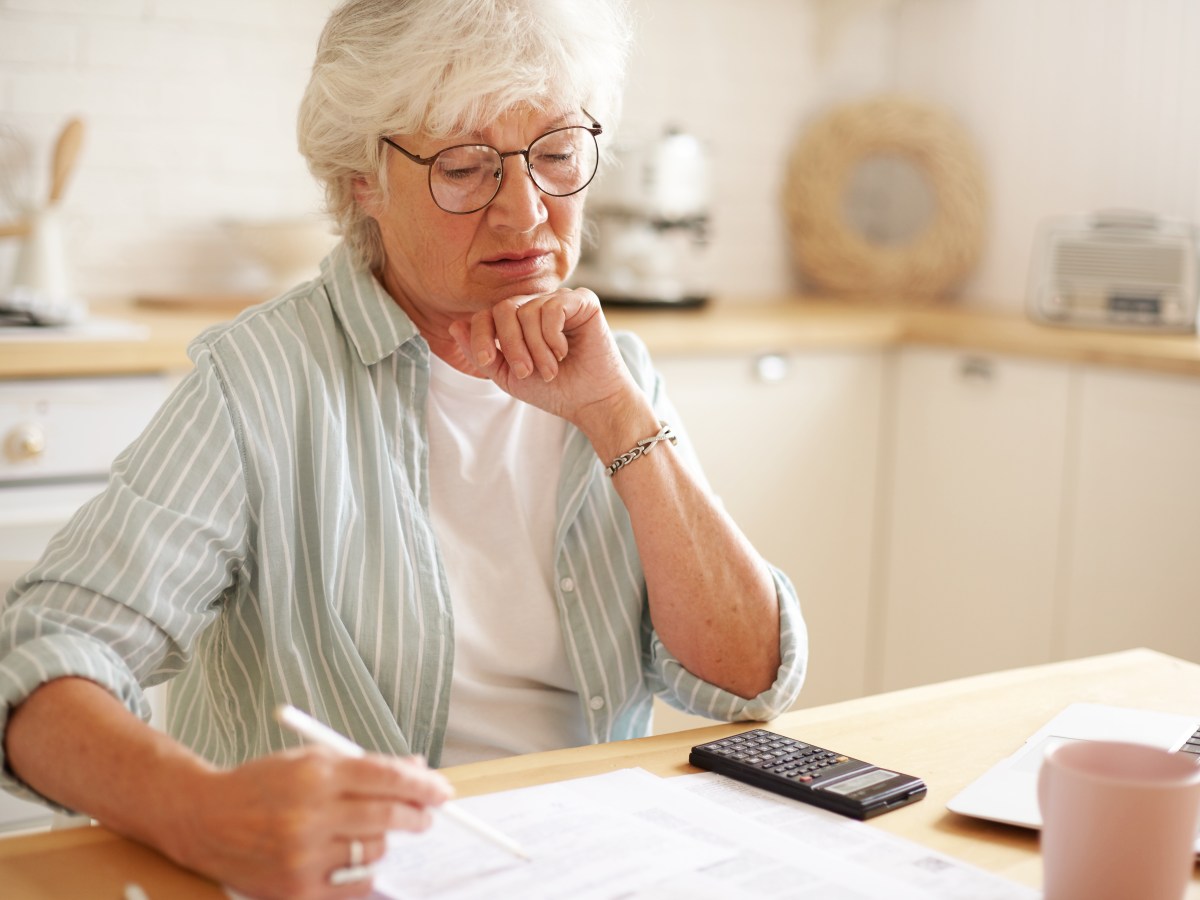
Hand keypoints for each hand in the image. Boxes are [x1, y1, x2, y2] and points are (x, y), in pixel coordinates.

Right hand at [174, 747, 452, 899]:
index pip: (385, 777)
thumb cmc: (264, 785)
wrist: (205, 820)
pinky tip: (352, 857)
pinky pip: (355, 885)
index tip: (443, 790)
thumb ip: (365, 766)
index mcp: (315, 774)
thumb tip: (417, 771)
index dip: (422, 785)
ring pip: (374, 851)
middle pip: (386, 816)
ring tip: (371, 831)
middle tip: (426, 814)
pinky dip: (363, 871)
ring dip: (383, 841)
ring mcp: (301, 856)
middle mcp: (308, 815)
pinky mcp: (296, 890)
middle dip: (417, 814)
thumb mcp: (312, 760)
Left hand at [447, 286, 644, 434]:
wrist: (590, 401)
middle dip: (510, 343)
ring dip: (536, 348)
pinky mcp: (583, 301)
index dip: (481, 335)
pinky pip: (553, 307)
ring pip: (529, 310)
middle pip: (505, 308)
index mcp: (517, 321)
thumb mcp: (508, 376)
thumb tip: (455, 325)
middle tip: (527, 372)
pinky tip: (564, 352)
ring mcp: (559, 300)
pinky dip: (553, 335)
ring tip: (551, 370)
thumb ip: (481, 354)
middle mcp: (537, 305)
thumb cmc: (553, 390)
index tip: (487, 360)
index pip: (487, 314)